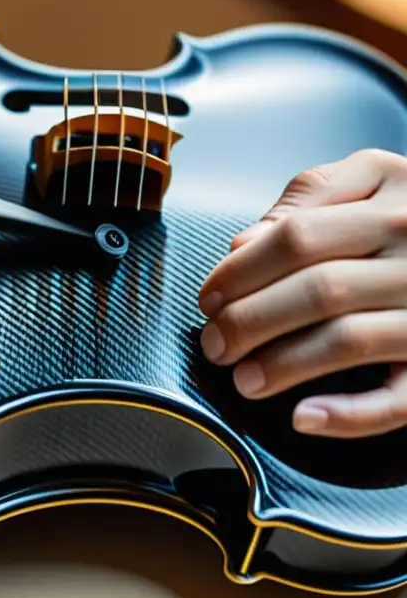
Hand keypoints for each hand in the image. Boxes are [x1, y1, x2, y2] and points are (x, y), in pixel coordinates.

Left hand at [198, 148, 406, 438]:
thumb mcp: (370, 181)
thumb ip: (308, 202)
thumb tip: (241, 246)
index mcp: (392, 190)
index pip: (297, 235)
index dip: (240, 272)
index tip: (210, 299)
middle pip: (317, 288)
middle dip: (250, 321)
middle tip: (216, 344)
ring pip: (349, 338)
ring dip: (284, 364)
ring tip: (244, 380)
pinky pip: (400, 398)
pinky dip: (349, 415)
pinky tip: (304, 416)